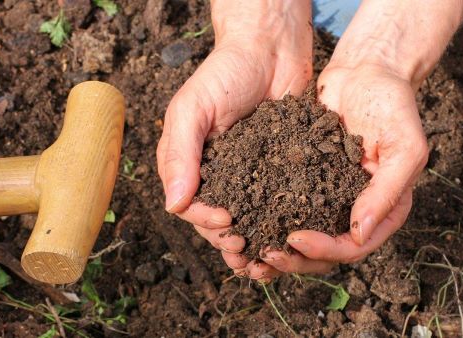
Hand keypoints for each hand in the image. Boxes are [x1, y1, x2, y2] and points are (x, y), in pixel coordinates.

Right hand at [156, 0, 312, 275]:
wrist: (271, 50)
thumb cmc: (225, 73)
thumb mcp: (193, 108)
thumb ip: (181, 154)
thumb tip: (175, 206)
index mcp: (189, 163)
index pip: (191, 205)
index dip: (206, 221)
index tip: (226, 222)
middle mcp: (216, 174)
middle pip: (216, 221)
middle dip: (229, 241)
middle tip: (247, 249)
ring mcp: (247, 175)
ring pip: (246, 220)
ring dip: (253, 244)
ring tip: (266, 261)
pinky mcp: (277, 172)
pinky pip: (275, 205)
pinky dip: (278, 226)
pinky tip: (287, 241)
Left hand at [245, 63, 428, 279]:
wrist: (365, 71)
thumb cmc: (392, 105)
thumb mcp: (404, 147)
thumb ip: (387, 191)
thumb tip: (359, 234)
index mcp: (384, 210)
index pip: (353, 246)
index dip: (324, 249)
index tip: (294, 239)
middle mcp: (355, 210)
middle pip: (324, 251)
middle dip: (294, 258)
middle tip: (263, 253)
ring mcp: (329, 196)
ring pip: (302, 235)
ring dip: (277, 246)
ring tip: (247, 249)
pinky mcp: (305, 180)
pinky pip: (285, 205)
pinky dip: (267, 217)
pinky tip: (243, 219)